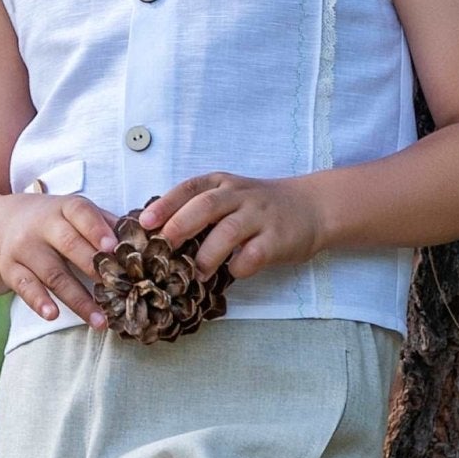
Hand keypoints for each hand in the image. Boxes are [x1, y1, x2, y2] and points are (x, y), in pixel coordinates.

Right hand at [0, 192, 121, 325]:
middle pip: (69, 245)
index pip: (81, 213)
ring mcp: (24, 247)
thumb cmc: (56, 221)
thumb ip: (108, 224)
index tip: (114, 248)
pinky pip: (25, 287)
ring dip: (78, 299)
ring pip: (53, 273)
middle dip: (94, 268)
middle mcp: (42, 225)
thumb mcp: (77, 213)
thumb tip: (148, 238)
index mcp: (64, 208)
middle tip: (120, 290)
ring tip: (100, 321)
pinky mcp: (10, 269)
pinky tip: (53, 315)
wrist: (4, 222)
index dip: (97, 229)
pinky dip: (39, 302)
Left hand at [135, 173, 324, 283]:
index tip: (145, 223)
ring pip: (227, 232)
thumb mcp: (231, 196)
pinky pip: (252, 255)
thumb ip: (202, 209)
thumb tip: (159, 237)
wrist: (313, 206)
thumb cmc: (261, 207)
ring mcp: (260, 216)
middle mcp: (240, 195)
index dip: (165, 205)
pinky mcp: (278, 238)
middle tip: (164, 248)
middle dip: (180, 226)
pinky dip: (238, 266)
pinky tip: (234, 271)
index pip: (189, 189)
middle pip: (205, 206)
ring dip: (206, 256)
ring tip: (196, 273)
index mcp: (222, 184)